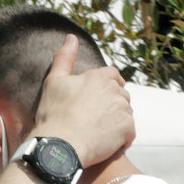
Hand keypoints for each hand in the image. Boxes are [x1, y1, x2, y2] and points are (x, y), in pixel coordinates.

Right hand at [33, 34, 134, 166]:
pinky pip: (129, 134)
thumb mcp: (54, 81)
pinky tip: (105, 144)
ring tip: (98, 133)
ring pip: (125, 114)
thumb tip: (72, 38)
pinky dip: (120, 139)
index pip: (113, 75)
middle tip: (94, 119)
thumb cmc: (55, 114)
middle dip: (111, 104)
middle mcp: (115, 91)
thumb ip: (65, 58)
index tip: (97, 98)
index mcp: (100, 77)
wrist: (61, 145)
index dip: (107, 85)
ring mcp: (123, 110)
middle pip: (120, 95)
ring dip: (116, 122)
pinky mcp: (128, 129)